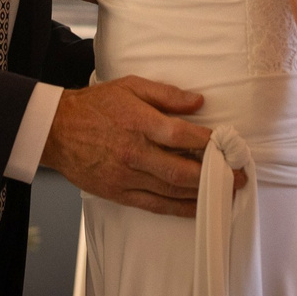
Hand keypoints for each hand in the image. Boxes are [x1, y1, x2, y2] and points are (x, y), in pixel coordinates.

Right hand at [43, 76, 212, 216]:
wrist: (57, 130)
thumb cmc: (95, 105)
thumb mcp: (131, 86)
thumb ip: (166, 94)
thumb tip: (198, 102)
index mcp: (139, 123)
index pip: (181, 137)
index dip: (209, 144)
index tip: (229, 146)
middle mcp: (134, 153)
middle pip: (181, 171)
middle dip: (215, 175)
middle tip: (239, 177)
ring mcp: (126, 177)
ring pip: (171, 192)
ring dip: (202, 195)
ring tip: (227, 194)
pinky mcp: (119, 193)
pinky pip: (155, 205)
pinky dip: (179, 209)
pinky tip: (197, 208)